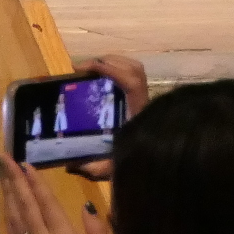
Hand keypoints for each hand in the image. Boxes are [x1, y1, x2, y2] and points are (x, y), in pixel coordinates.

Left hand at [0, 158, 108, 233]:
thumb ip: (98, 233)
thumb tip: (86, 206)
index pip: (47, 204)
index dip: (35, 182)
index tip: (24, 163)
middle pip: (26, 204)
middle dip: (13, 178)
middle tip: (2, 157)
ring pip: (15, 216)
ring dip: (8, 193)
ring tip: (1, 173)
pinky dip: (8, 215)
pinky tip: (6, 205)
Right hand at [73, 55, 148, 180]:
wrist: (164, 172)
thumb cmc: (139, 167)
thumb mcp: (111, 169)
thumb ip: (92, 167)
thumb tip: (69, 165)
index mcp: (137, 113)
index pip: (132, 82)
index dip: (110, 69)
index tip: (86, 69)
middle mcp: (143, 103)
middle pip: (135, 69)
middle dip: (109, 61)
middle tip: (84, 67)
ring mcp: (145, 100)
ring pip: (137, 69)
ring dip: (114, 62)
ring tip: (92, 68)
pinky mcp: (143, 101)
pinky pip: (134, 76)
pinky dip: (119, 70)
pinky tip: (103, 78)